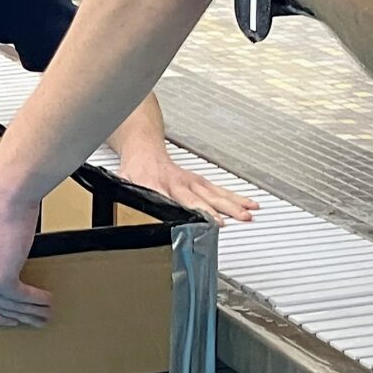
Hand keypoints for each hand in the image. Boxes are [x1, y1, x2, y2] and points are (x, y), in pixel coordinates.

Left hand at [0, 186, 50, 327]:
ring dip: (30, 312)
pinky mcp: (0, 279)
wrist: (5, 193)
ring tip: (44, 314)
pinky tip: (46, 300)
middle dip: (13, 317)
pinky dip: (36, 301)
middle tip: (30, 320)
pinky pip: (21, 298)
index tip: (6, 317)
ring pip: (8, 305)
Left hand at [116, 149, 257, 224]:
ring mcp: (192, 181)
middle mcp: (179, 183)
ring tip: (248, 214)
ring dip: (232, 204)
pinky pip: (220, 189)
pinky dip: (236, 197)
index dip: (190, 212)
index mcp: (159, 186)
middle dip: (216, 210)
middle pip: (201, 199)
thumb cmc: (135, 170)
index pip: (177, 202)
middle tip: (230, 221)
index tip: (202, 222)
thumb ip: (127, 196)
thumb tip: (124, 209)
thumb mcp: (124, 184)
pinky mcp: (200, 181)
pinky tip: (248, 204)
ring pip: (215, 193)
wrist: (144, 150)